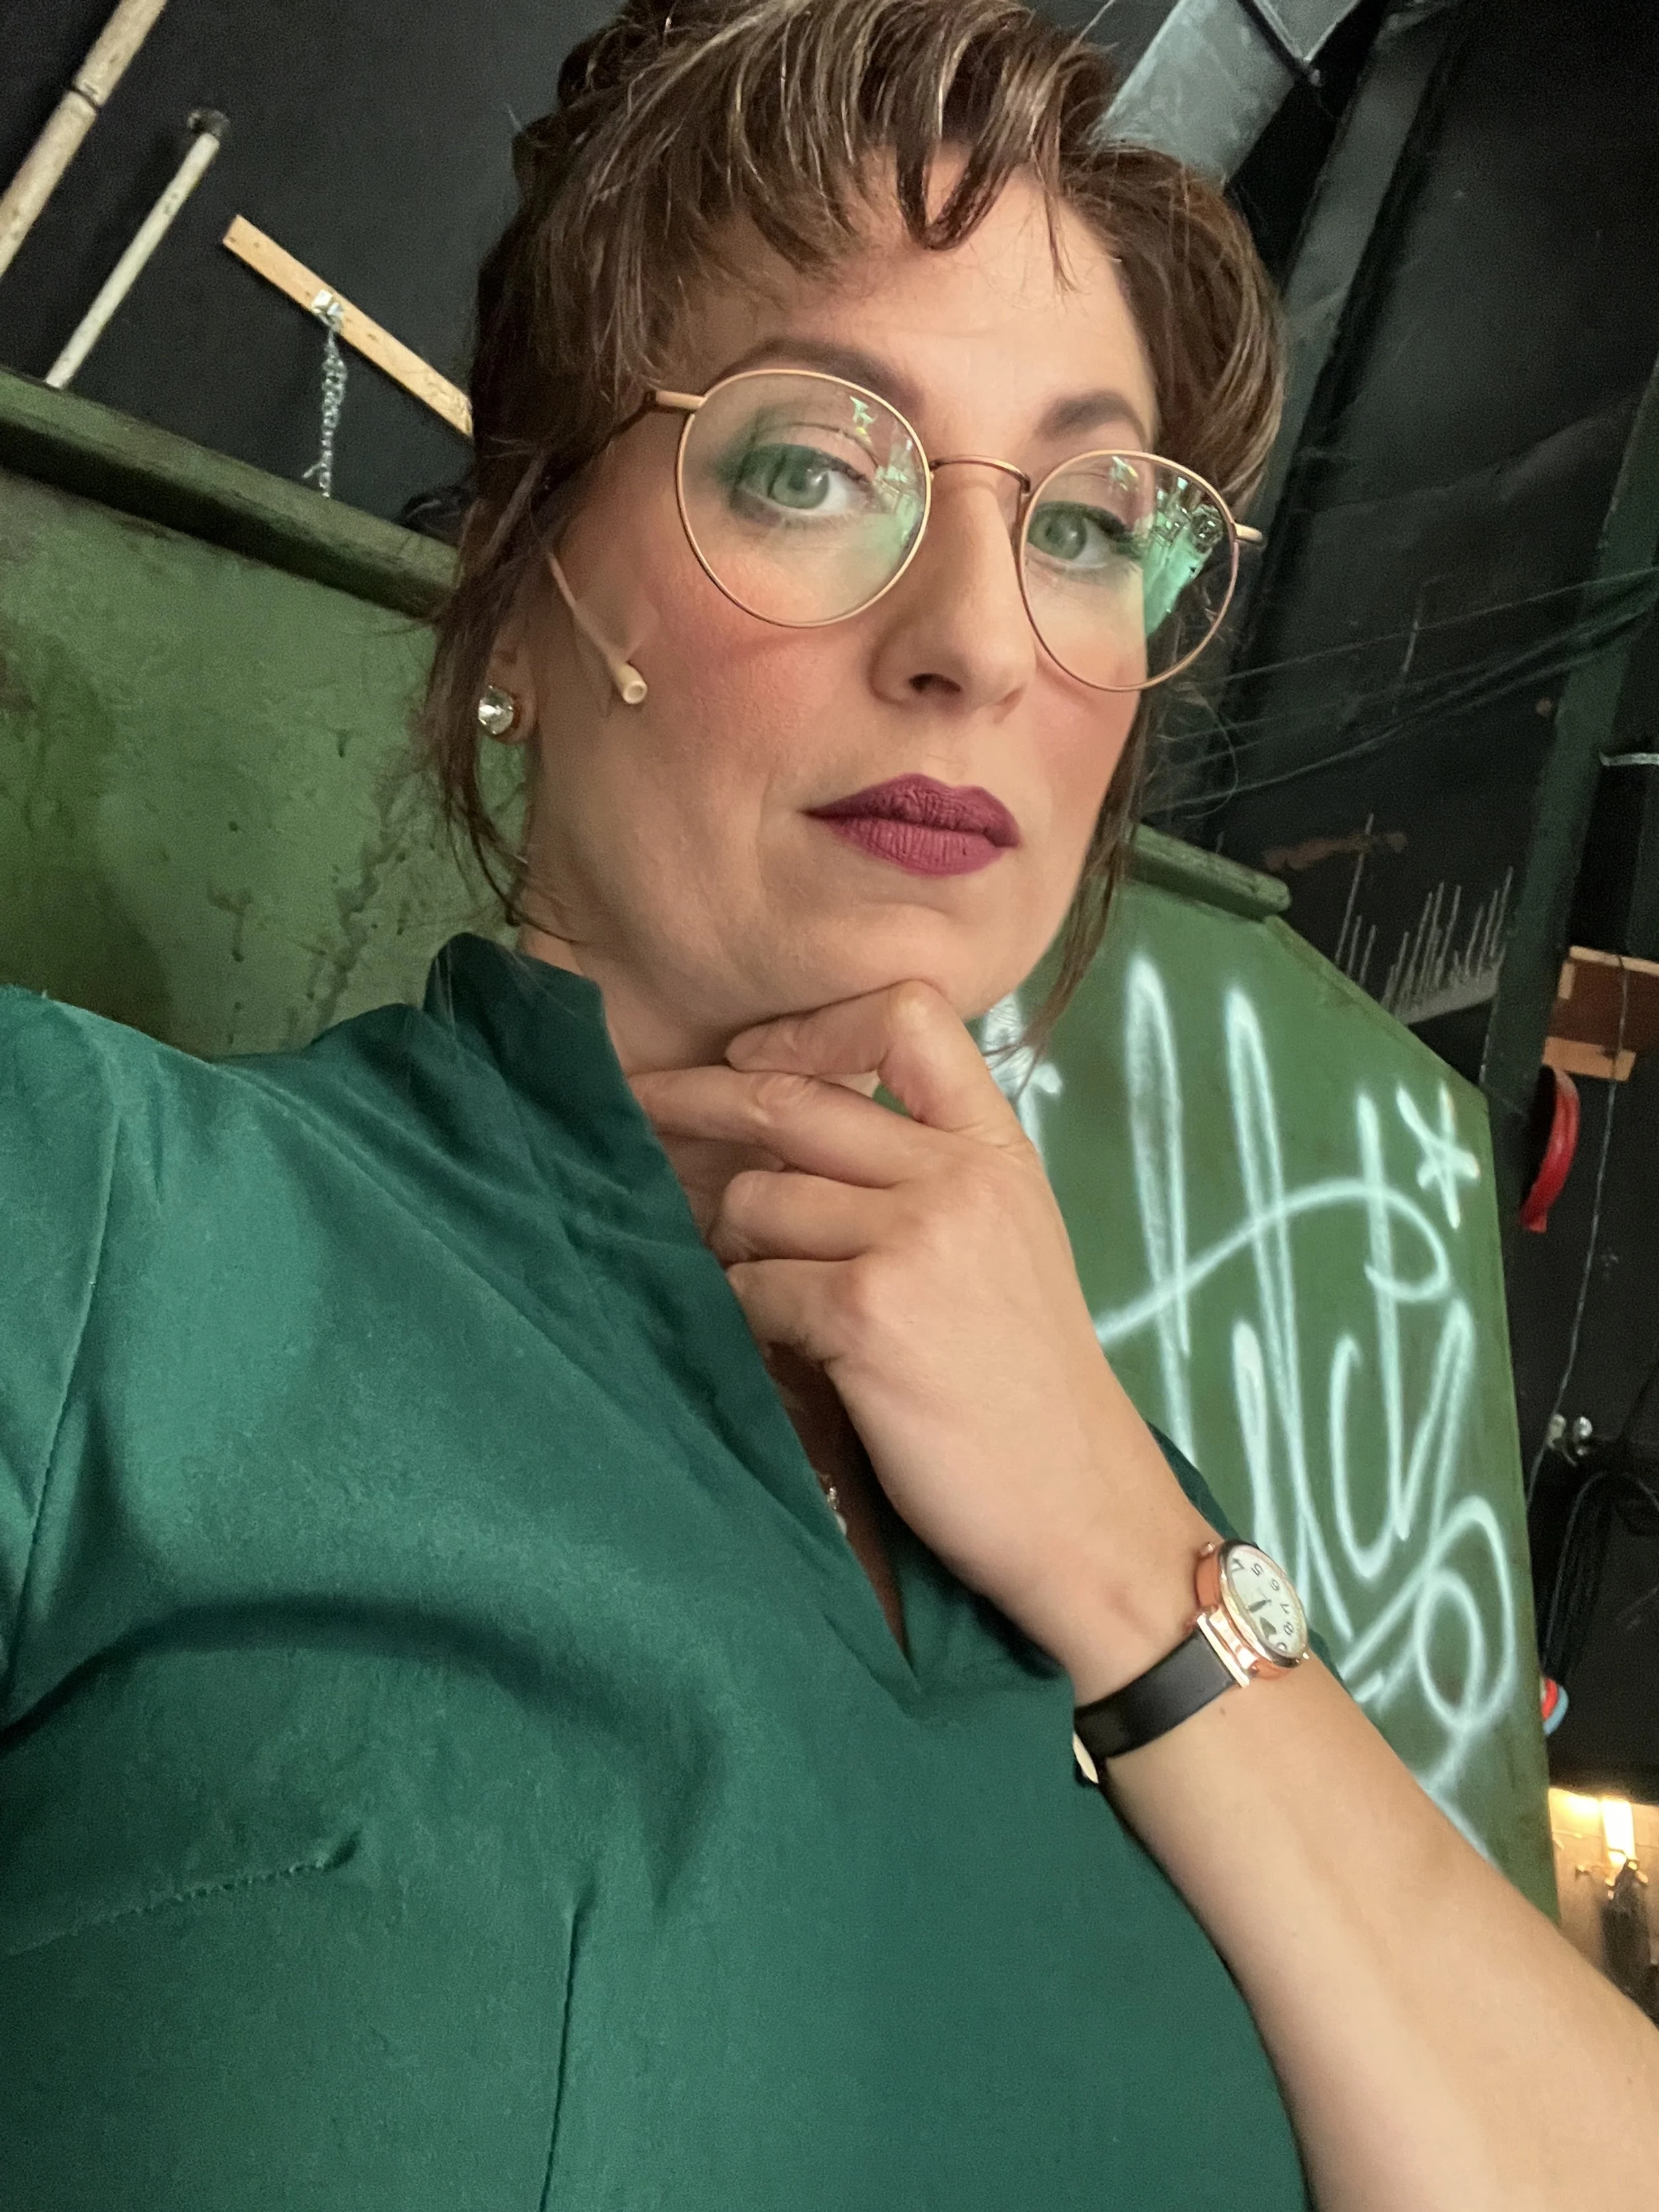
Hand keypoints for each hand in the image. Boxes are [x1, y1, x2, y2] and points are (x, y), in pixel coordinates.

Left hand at [628, 981, 1216, 1694]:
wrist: (1078, 1506)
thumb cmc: (1025, 1386)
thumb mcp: (1004, 1243)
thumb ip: (921, 1175)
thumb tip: (781, 1139)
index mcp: (995, 1150)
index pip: (909, 1015)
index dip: (814, 1026)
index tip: (757, 1059)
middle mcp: (957, 1176)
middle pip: (792, 1101)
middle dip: (696, 1100)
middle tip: (639, 1106)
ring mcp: (912, 1238)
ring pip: (752, 1200)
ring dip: (733, 1247)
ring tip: (768, 1295)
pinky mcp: (865, 1311)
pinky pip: (748, 1286)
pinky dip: (744, 1317)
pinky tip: (779, 1349)